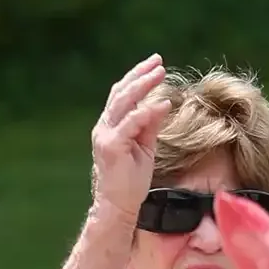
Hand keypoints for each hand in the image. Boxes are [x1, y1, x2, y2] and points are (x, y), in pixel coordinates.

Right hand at [90, 56, 173, 222]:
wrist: (118, 205)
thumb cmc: (131, 179)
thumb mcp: (144, 147)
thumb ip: (149, 125)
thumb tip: (162, 104)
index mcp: (110, 125)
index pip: (122, 94)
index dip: (137, 77)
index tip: (155, 65)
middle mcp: (104, 127)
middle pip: (121, 93)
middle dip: (140, 75)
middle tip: (159, 63)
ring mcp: (106, 136)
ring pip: (123, 103)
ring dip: (143, 86)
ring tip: (161, 74)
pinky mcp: (112, 147)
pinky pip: (131, 124)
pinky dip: (148, 112)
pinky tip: (163, 104)